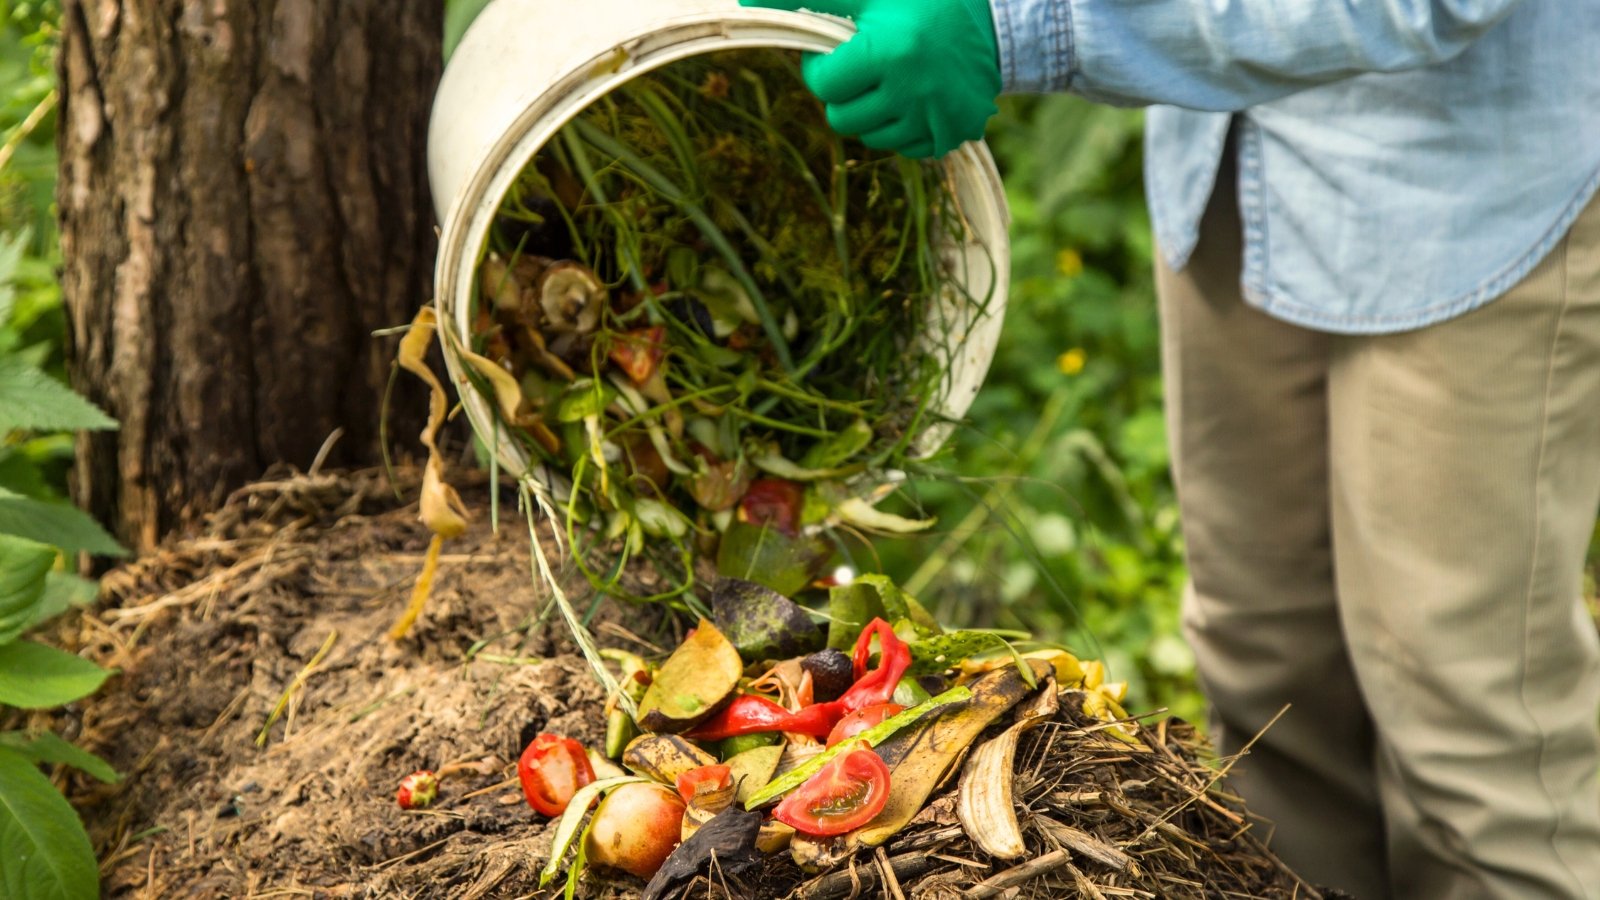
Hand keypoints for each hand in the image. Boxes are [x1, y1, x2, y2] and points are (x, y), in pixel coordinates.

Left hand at [739, 0, 1001, 158]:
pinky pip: (904, 148)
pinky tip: (916, 97)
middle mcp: (914, 92)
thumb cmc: (919, 1)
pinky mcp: (953, 136)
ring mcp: (936, 119)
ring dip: (872, 111)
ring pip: (870, 137)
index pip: (824, 85)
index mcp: (891, 52)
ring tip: (892, 79)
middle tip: (864, 67)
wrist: (996, 23)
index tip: (839, 50)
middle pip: (842, 119)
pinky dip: (903, 126)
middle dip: (844, 93)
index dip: (823, 67)